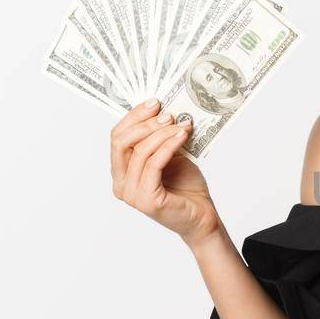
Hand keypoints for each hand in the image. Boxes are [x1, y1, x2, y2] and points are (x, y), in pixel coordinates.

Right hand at [109, 98, 219, 244]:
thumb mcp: (169, 155)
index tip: (154, 103)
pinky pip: (154, 164)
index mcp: (121, 172)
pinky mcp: (147, 200)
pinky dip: (168, 146)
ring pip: (140, 151)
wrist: (202, 216)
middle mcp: (121, 185)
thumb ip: (158, 138)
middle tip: (168, 114)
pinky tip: (182, 136)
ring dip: (162, 133)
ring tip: (182, 125)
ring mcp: (132, 194)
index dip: (133, 117)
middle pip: (121, 142)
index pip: (117, 137)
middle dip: (145, 123)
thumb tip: (160, 109)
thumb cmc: (185, 187)